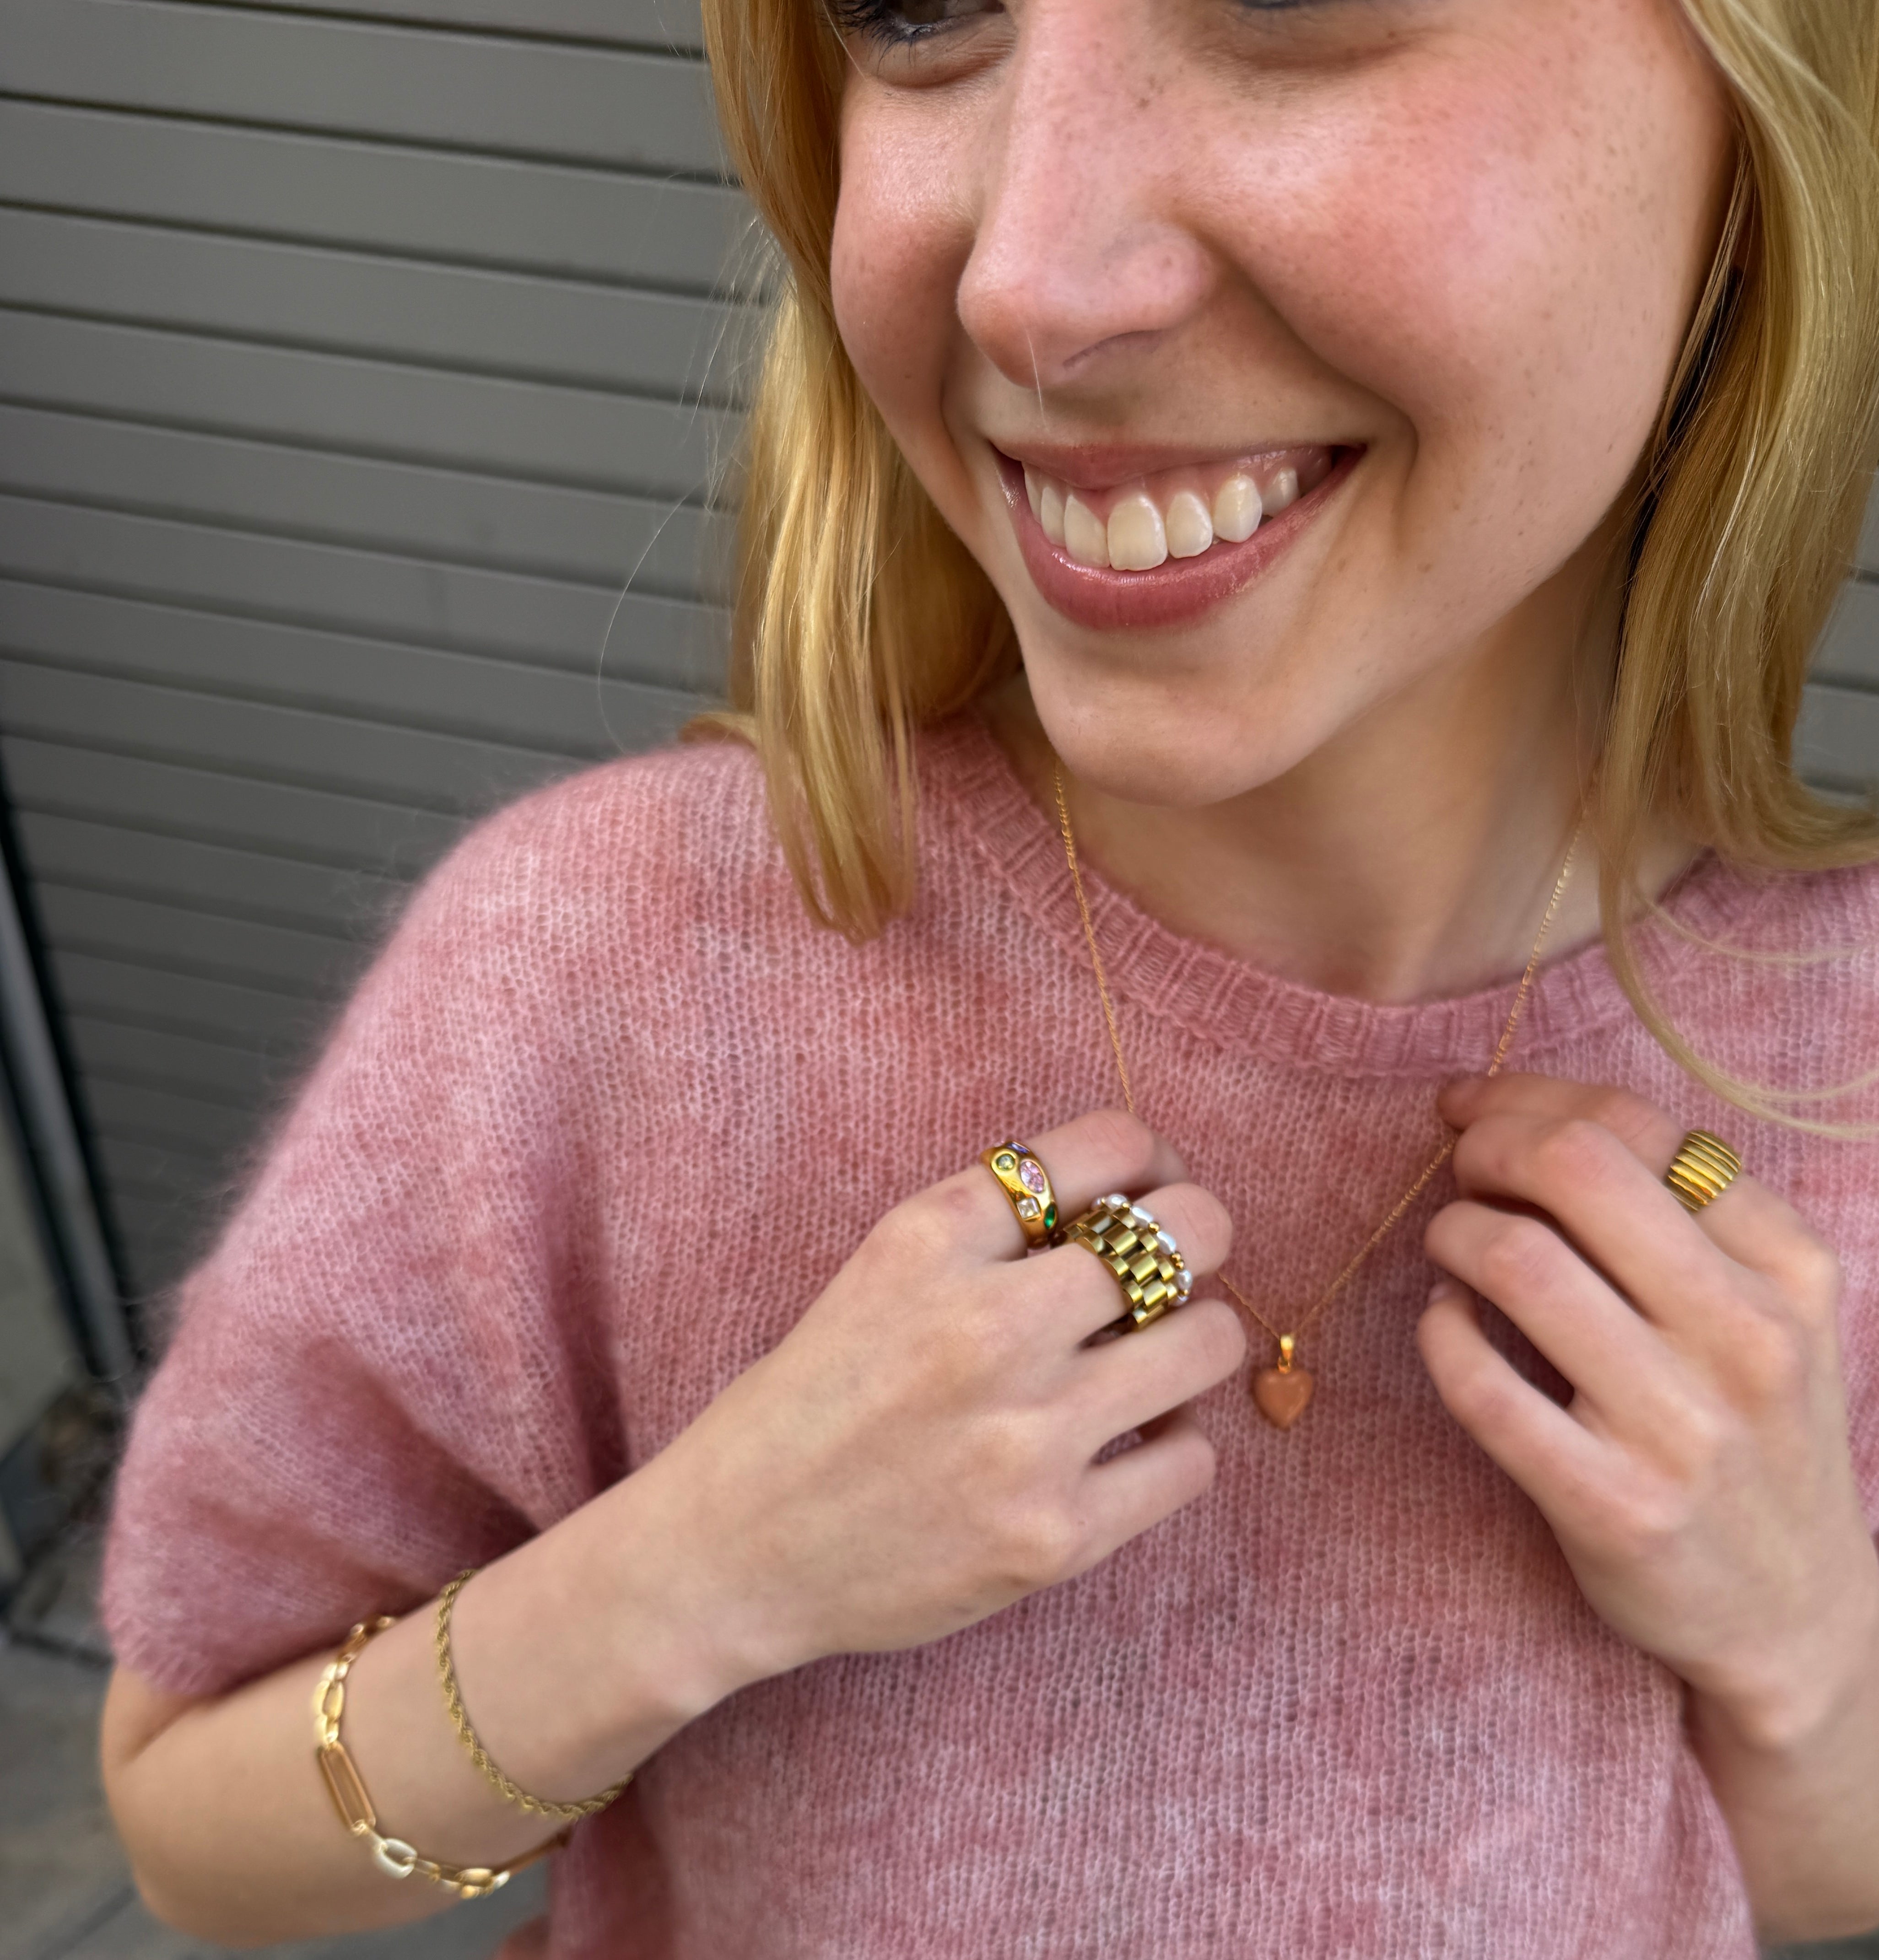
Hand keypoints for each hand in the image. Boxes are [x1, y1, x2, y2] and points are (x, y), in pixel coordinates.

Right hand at [632, 1109, 1245, 1694]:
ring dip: (1192, 1344)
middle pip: (1188, 1232)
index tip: (1147, 1192)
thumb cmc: (817, 1399)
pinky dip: (1170, 1447)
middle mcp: (988, 1324)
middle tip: (1168, 1277)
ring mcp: (1027, 1436)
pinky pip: (1192, 1460)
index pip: (1113, 1145)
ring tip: (1147, 1365)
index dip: (1154, 1162)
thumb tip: (1142, 1200)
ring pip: (1209, 1343)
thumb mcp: (885, 1270)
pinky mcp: (1056, 1537)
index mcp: (934, 1236)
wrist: (738, 1550)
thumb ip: (996, 1229)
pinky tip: (1121, 1447)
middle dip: (1198, 1242)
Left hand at [1420, 1072, 1878, 1749]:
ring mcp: (1683, 1428)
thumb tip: (1520, 1113)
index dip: (1527, 1096)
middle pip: (1574, 1167)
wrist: (1798, 1614)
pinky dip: (1441, 1334)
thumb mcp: (1762, 1308)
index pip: (1634, 1124)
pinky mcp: (1614, 1507)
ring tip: (1450, 1245)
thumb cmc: (1752, 1429)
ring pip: (1519, 1262)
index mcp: (1789, 1268)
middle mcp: (1748, 1337)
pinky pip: (1484, 1387)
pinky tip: (1448, 1323)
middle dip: (1486, 1147)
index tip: (1475, 1108)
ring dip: (1452, 1232)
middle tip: (1458, 1170)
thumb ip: (1673, 1213)